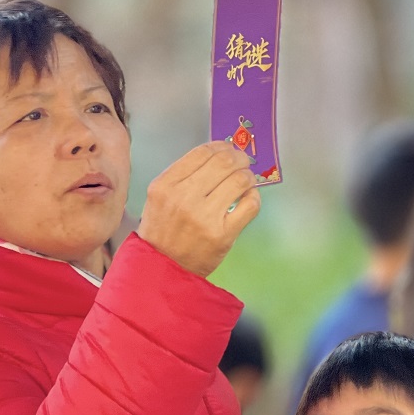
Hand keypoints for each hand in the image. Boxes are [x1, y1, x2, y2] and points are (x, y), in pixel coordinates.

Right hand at [137, 142, 261, 277]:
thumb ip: (183, 175)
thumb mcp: (160, 197)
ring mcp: (204, 217)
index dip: (221, 146)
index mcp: (165, 185)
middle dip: (240, 158)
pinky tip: (248, 200)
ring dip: (248, 177)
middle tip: (243, 162)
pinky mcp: (223, 235)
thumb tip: (220, 153)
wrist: (162, 269)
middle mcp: (183, 197)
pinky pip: (250, 204)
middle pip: (224, 162)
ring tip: (245, 182)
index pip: (202, 152)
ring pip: (240, 180)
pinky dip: (254, 197)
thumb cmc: (162, 231)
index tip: (228, 149)